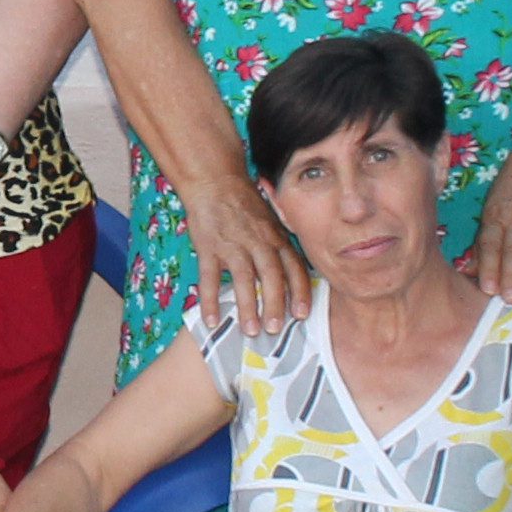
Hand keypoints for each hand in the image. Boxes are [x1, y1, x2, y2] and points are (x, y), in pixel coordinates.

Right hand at [179, 171, 310, 336]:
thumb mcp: (272, 219)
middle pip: (272, 276)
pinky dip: (210, 301)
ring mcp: (232, 245)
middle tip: (276, 330)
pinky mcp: (208, 247)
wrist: (214, 181)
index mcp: (275, 237)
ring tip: (250, 330)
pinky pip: (209, 278)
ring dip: (248, 307)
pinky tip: (211, 320)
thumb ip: (281, 244)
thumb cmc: (245, 203)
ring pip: (243, 279)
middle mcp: (257, 242)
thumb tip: (294, 273)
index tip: (302, 314)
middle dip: (275, 304)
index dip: (300, 291)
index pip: (294, 267)